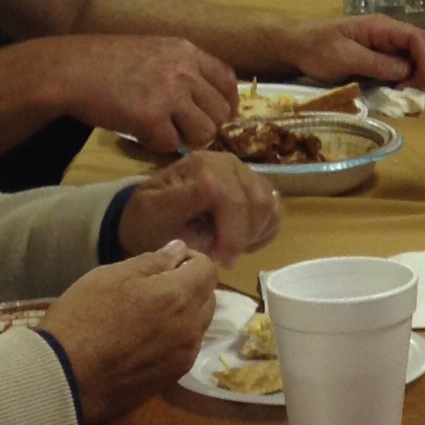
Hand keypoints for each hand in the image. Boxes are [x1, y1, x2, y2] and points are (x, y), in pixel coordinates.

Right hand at [34, 32, 236, 151]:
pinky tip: (142, 134)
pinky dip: (158, 145)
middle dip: (207, 126)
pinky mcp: (150, 118)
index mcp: (186, 51)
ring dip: (187, 139)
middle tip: (188, 131)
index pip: (228, 81)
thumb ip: (182, 68)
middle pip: (221, 111)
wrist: (68, 70)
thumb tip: (206, 97)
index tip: (219, 116)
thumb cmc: (105, 62)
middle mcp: (184, 70)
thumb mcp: (153, 51)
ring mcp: (169, 94)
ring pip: (204, 132)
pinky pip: (172, 144)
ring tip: (164, 132)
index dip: (228, 103)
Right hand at [41, 242, 219, 424]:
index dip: (192, 259)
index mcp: (179, 297)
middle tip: (158, 284)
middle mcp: (191, 327)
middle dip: (191, 285)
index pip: (207, 269)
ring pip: (199, 325)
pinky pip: (186, 348)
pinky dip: (177, 336)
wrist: (65, 379)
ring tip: (150, 312)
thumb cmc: (82, 319)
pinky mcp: (172, 378)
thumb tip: (179, 249)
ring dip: (186, 312)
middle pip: (208, 297)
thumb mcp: (110, 277)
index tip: (170, 260)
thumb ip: (152, 261)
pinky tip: (146, 338)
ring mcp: (184, 356)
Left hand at [117, 152, 279, 262]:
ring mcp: (245, 173)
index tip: (219, 261)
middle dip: (242, 237)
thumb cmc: (149, 221)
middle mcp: (228, 162)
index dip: (231, 233)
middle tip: (222, 259)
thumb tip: (211, 195)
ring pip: (270, 207)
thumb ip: (180, 203)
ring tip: (228, 249)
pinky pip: (276, 212)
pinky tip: (239, 241)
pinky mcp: (257, 187)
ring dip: (253, 235)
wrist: (150, 220)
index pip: (232, 197)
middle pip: (256, 202)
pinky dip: (262, 233)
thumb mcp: (152, 213)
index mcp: (202, 165)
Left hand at [277, 16, 424, 89]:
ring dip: (414, 84)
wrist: (295, 50)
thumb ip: (377, 63)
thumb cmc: (317, 48)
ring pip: (415, 66)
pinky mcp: (379, 67)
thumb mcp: (345, 56)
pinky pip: (400, 76)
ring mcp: (385, 53)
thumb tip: (407, 72)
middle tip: (409, 95)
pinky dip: (402, 89)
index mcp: (382, 28)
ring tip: (399, 99)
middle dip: (424, 74)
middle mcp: (389, 39)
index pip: (418, 38)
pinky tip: (393, 98)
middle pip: (423, 52)